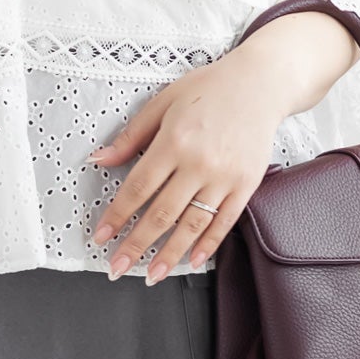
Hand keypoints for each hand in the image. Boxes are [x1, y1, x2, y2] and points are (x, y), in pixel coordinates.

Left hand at [87, 43, 294, 283]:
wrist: (260, 83)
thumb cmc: (209, 88)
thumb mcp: (163, 102)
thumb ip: (131, 135)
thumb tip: (100, 159)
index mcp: (174, 141)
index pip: (138, 188)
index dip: (117, 215)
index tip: (103, 236)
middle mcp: (199, 163)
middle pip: (161, 214)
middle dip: (135, 245)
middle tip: (117, 267)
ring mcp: (225, 177)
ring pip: (192, 225)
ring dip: (170, 254)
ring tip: (153, 275)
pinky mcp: (246, 184)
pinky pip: (224, 221)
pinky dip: (208, 244)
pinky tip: (192, 260)